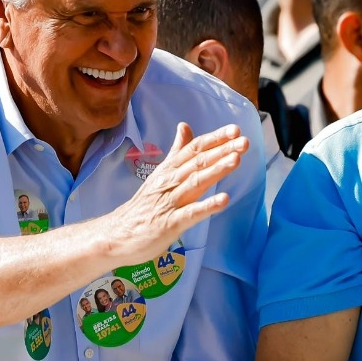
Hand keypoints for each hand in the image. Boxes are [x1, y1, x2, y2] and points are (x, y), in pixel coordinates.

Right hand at [98, 122, 249, 261]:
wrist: (118, 234)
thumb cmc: (144, 205)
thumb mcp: (161, 174)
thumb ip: (177, 152)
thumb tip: (185, 126)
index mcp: (169, 169)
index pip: (194, 149)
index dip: (215, 138)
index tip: (235, 129)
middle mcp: (170, 181)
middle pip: (198, 162)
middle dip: (222, 150)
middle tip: (243, 141)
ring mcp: (169, 202)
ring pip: (195, 182)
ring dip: (216, 170)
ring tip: (236, 160)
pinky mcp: (169, 223)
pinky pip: (191, 213)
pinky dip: (207, 206)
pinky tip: (224, 200)